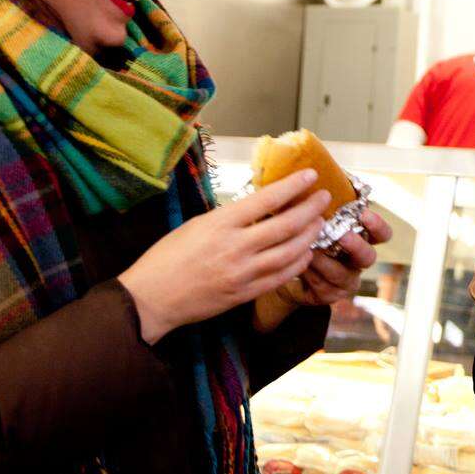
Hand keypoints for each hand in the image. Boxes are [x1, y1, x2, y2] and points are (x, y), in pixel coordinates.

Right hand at [119, 170, 327, 343]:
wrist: (150, 299)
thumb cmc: (168, 257)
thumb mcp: (197, 225)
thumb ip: (231, 216)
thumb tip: (261, 204)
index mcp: (220, 224)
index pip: (267, 199)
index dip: (293, 185)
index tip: (310, 174)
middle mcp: (234, 247)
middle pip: (286, 225)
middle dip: (311, 208)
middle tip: (324, 197)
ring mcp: (241, 273)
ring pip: (289, 252)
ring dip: (309, 236)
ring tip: (319, 223)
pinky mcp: (243, 294)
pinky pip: (280, 277)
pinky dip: (297, 263)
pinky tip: (305, 253)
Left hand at [277, 208, 392, 307]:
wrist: (287, 266)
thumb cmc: (307, 232)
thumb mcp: (318, 214)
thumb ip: (324, 198)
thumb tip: (319, 170)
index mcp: (362, 237)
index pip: (382, 233)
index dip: (377, 225)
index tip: (364, 214)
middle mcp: (358, 260)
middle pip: (368, 256)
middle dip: (355, 245)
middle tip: (341, 235)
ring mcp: (345, 280)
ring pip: (342, 273)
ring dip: (325, 260)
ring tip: (310, 248)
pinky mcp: (330, 295)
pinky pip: (323, 287)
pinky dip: (311, 273)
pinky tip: (300, 262)